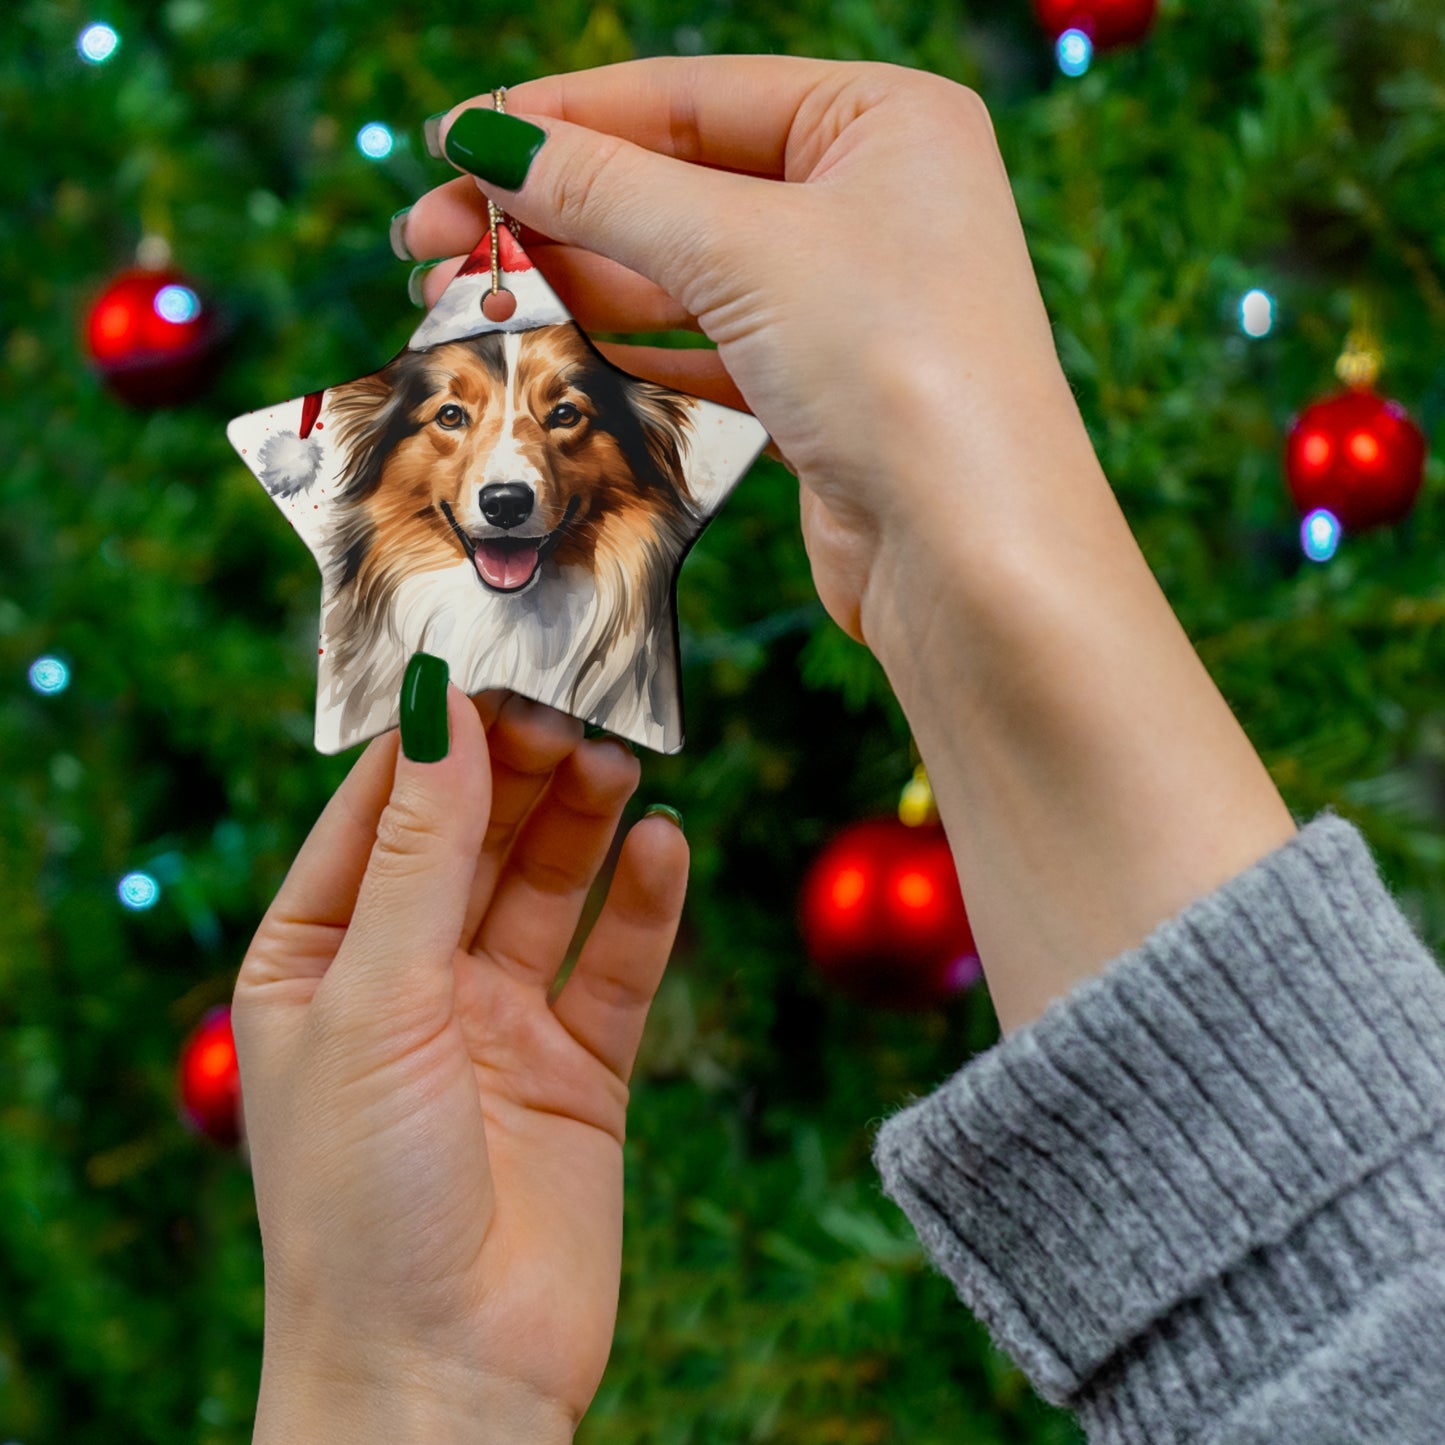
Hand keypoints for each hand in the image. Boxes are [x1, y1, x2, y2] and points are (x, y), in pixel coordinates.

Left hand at [233, 689, 687, 1441]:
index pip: (377, 814)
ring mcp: (497, 1023)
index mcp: (318, 960)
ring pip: (549, 887)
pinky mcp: (579, 1069)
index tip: (489, 669)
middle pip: (473, 839)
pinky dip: (644, 904)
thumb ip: (417, 854)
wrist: (445, 1378)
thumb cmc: (361, 1200)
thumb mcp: (373, 1001)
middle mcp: (408, 981)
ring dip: (583, 821)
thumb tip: (438, 711)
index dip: (432, 741)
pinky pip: (616, 964)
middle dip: (518, 772)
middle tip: (571, 710)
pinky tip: (666, 847)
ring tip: (619, 760)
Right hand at [401, 56, 1096, 649]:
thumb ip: (609, 189)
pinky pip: (704, 344)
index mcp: (882, 120)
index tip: (454, 141)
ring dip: (576, 280)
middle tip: (431, 235)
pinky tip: (555, 341)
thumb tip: (491, 140)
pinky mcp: (821, 387)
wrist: (971, 554)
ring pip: (682, 270)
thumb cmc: (898, 368)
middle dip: (552, 209)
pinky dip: (629, 344)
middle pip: (676, 183)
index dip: (561, 118)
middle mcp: (870, 199)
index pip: (688, 96)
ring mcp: (847, 299)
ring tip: (469, 291)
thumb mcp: (744, 248)